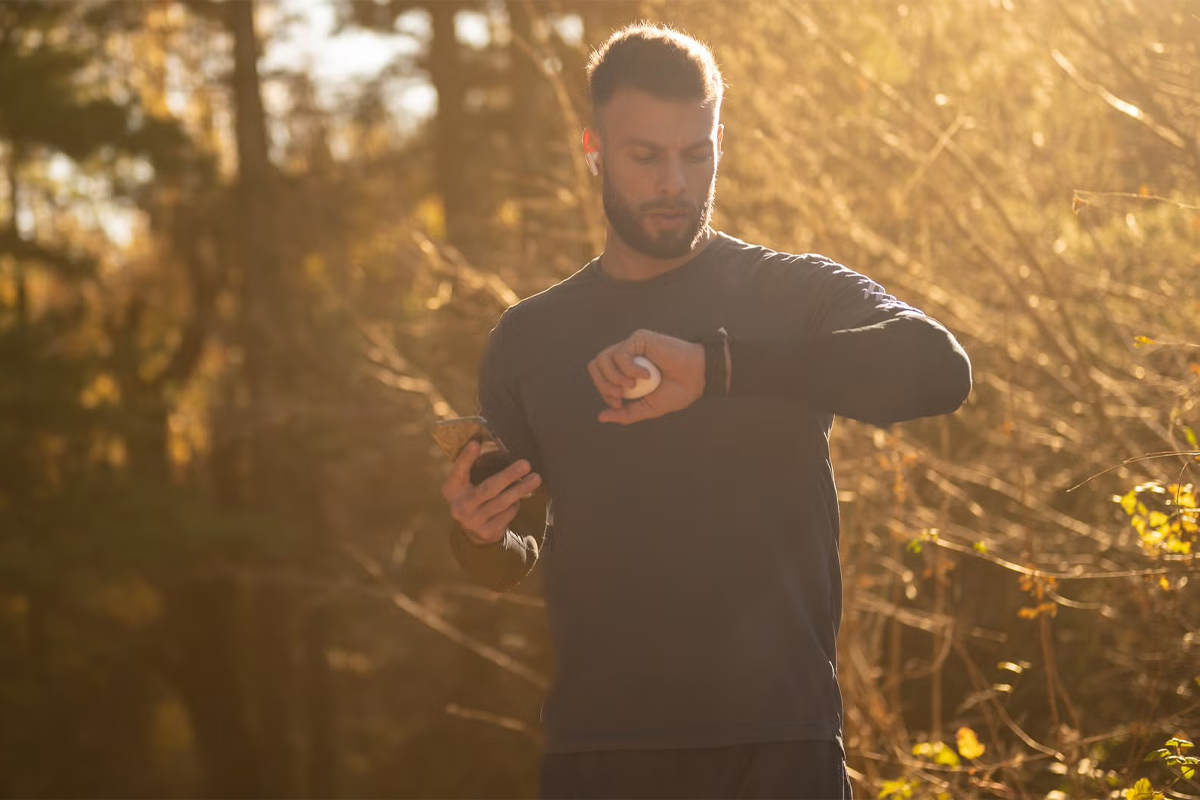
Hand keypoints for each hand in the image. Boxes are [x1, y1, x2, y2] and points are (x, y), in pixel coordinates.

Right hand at [441, 440, 541, 545]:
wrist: (471, 531)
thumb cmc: (472, 497)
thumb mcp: (466, 484)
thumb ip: (473, 467)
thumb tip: (485, 440)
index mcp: (452, 490)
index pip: (458, 471)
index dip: (466, 458)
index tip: (476, 443)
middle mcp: (459, 507)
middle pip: (488, 489)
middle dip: (508, 476)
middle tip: (525, 465)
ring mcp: (473, 521)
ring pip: (501, 502)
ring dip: (520, 489)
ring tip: (535, 479)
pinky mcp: (486, 532)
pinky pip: (507, 514)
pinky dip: (515, 505)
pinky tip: (518, 500)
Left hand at [587, 328, 704, 424]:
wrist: (698, 379)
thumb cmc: (677, 391)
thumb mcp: (647, 407)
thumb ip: (625, 413)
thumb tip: (600, 417)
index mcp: (625, 369)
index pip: (600, 376)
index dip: (603, 391)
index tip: (619, 403)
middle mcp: (626, 355)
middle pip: (595, 365)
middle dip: (602, 384)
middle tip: (619, 396)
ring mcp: (632, 345)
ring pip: (602, 359)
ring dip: (614, 378)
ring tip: (632, 386)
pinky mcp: (639, 338)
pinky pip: (621, 354)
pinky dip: (630, 370)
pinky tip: (647, 375)